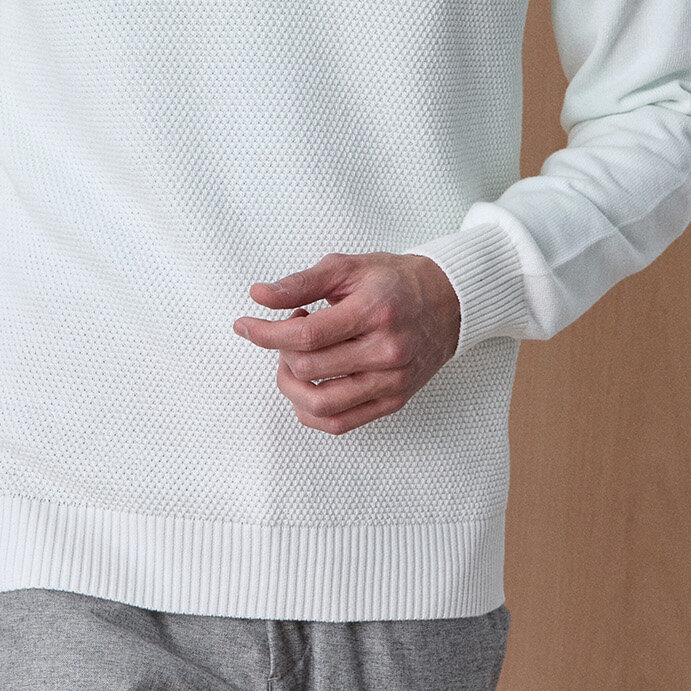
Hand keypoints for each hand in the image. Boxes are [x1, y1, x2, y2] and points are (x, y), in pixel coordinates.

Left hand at [233, 250, 461, 433]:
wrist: (446, 302)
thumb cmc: (393, 282)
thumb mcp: (347, 268)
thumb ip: (301, 283)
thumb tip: (259, 296)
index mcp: (374, 312)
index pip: (306, 336)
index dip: (265, 334)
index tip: (244, 326)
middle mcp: (386, 351)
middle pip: (309, 369)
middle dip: (281, 351)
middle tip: (289, 329)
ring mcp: (392, 381)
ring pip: (320, 405)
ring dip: (291, 385)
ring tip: (295, 360)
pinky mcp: (394, 401)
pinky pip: (339, 423)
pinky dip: (310, 411)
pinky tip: (306, 386)